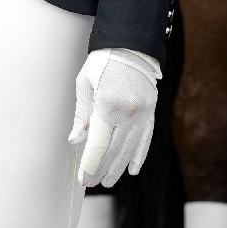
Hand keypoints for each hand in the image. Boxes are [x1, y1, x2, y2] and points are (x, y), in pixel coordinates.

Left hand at [68, 48, 161, 186]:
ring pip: (129, 150)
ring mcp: (143, 115)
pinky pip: (145, 141)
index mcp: (109, 104)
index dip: (91, 163)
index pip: (99, 143)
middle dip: (101, 169)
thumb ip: (82, 114)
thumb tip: (75, 140)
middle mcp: (129, 113)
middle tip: (91, 182)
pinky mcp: (151, 114)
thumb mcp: (85, 83)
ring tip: (107, 180)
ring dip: (117, 168)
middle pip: (114, 150)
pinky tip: (131, 170)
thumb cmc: (103, 61)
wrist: (131, 46)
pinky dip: (137, 157)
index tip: (83, 177)